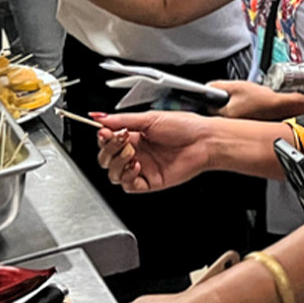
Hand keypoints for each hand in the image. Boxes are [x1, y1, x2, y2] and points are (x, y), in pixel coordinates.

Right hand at [94, 111, 214, 192]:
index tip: (103, 132)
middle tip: (122, 140)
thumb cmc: (185, 126)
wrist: (205, 141)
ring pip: (114, 173)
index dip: (102, 138)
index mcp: (134, 136)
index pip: (106, 141)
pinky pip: (128, 185)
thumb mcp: (150, 118)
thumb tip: (98, 117)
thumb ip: (122, 120)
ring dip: (117, 163)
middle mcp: (136, 152)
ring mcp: (142, 168)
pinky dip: (128, 176)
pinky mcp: (149, 182)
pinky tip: (137, 165)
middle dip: (109, 149)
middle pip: (106, 158)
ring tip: (132, 153)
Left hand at [209, 80, 303, 119]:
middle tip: (232, 96)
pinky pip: (238, 119)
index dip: (209, 97)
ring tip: (244, 101)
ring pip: (227, 115)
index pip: (205, 107)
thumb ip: (218, 85)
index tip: (208, 94)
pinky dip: (241, 113)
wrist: (283, 108)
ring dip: (231, 108)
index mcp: (223, 114)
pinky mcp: (247, 128)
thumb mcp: (237, 86)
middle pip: (216, 112)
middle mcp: (228, 125)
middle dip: (220, 103)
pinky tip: (251, 107)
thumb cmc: (264, 100)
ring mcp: (238, 127)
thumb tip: (207, 87)